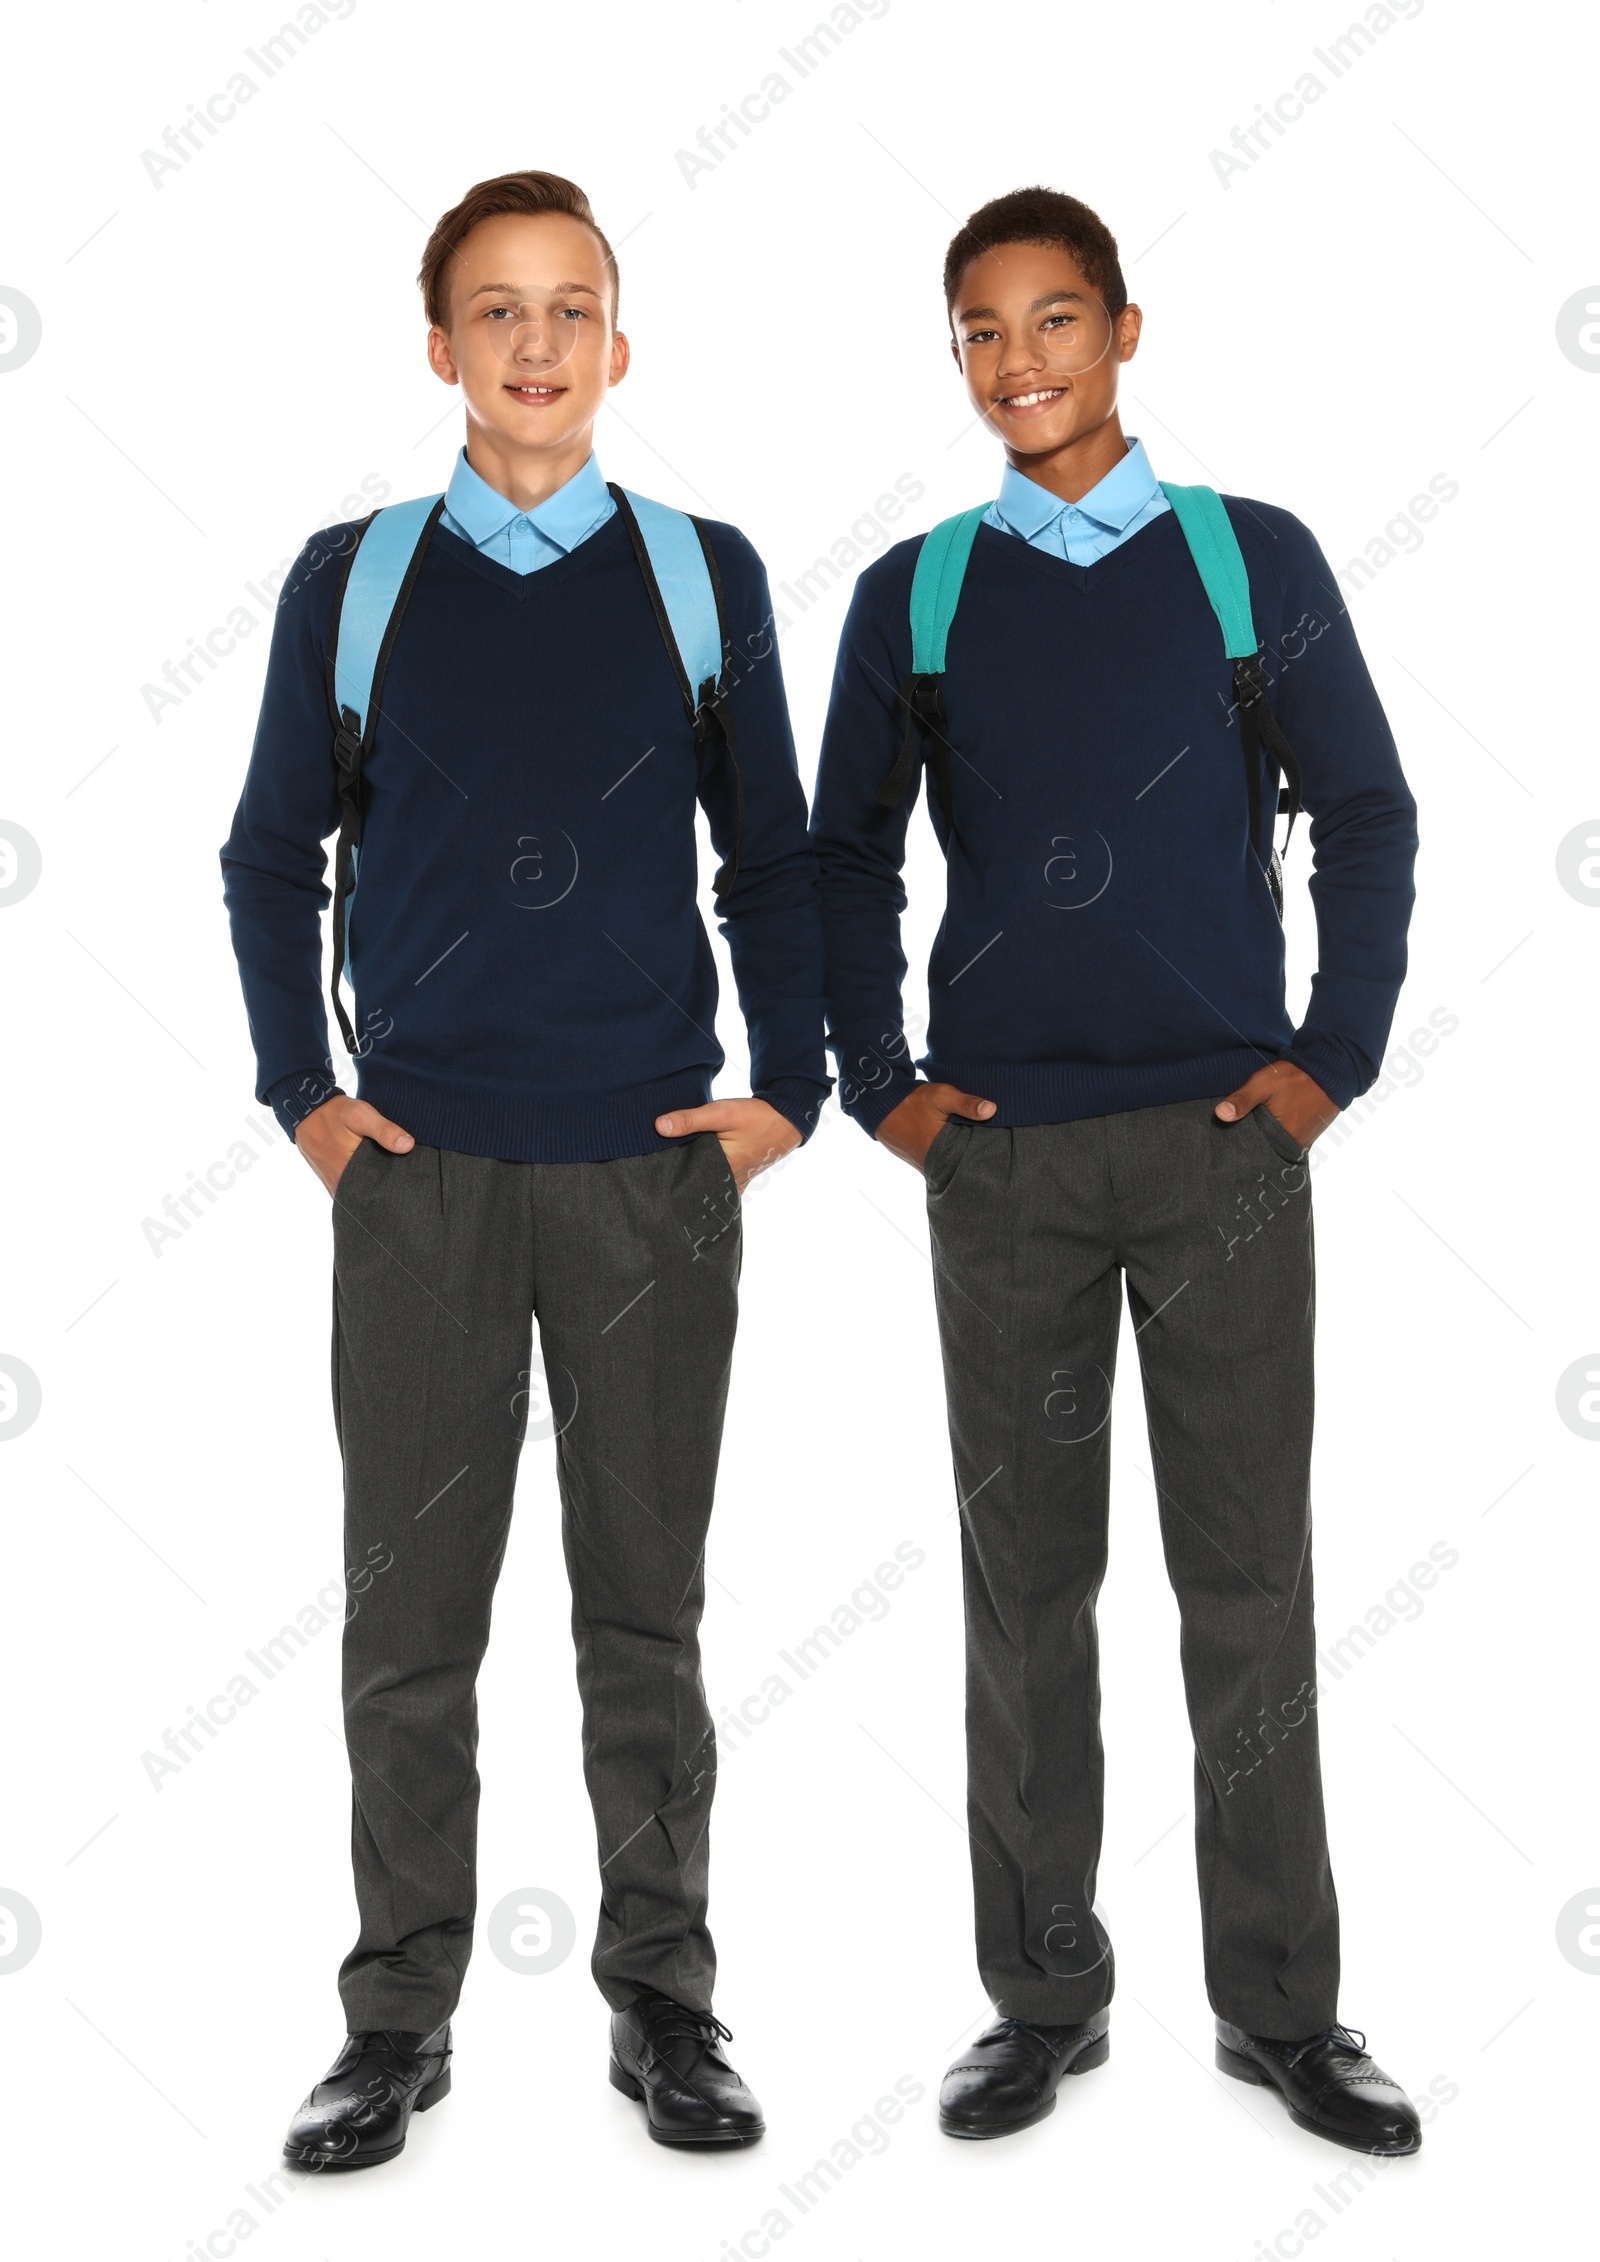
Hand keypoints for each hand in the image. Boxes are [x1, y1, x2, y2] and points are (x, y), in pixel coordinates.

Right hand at [295, 1094, 414, 1195]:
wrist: (306, 1111)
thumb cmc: (335, 1113)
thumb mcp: (361, 1115)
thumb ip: (384, 1131)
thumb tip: (408, 1146)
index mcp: (348, 1173)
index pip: (377, 1191)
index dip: (394, 1186)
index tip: (407, 1181)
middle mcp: (339, 1184)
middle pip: (368, 1194)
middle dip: (384, 1188)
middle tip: (400, 1177)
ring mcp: (333, 1184)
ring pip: (359, 1192)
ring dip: (371, 1185)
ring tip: (387, 1175)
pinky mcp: (330, 1180)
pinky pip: (350, 1188)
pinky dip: (360, 1182)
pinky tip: (371, 1172)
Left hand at [654, 1097, 802, 1193]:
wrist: (786, 1119)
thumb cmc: (755, 1117)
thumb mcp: (721, 1113)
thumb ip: (690, 1120)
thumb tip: (658, 1126)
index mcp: (720, 1171)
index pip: (686, 1181)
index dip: (669, 1177)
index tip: (652, 1175)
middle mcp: (728, 1183)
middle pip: (695, 1186)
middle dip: (679, 1183)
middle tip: (657, 1178)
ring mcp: (736, 1182)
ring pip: (707, 1186)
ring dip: (693, 1182)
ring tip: (672, 1178)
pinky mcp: (740, 1177)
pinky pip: (718, 1184)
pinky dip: (707, 1181)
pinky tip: (696, 1175)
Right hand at [875, 1080, 996, 1170]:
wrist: (881, 1105)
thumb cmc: (912, 1101)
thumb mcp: (942, 1096)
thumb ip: (966, 1103)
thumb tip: (992, 1110)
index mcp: (941, 1152)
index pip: (968, 1165)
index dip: (982, 1159)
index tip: (994, 1153)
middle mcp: (931, 1164)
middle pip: (958, 1169)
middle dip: (971, 1161)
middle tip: (986, 1152)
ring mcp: (922, 1166)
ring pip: (948, 1169)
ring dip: (957, 1161)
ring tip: (972, 1151)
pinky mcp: (917, 1162)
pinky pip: (938, 1165)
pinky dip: (946, 1159)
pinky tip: (953, 1149)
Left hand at [1214, 1061, 1337, 1148]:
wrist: (1331, 1068)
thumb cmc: (1297, 1076)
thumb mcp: (1264, 1084)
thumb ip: (1242, 1100)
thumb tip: (1220, 1115)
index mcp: (1282, 1137)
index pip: (1255, 1154)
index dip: (1241, 1151)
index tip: (1228, 1149)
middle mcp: (1295, 1144)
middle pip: (1267, 1152)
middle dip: (1253, 1149)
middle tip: (1236, 1145)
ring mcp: (1304, 1140)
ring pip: (1278, 1148)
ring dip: (1266, 1144)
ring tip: (1251, 1138)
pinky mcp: (1310, 1134)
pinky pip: (1289, 1142)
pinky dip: (1279, 1139)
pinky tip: (1269, 1131)